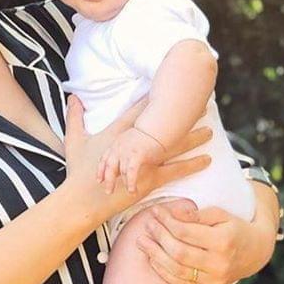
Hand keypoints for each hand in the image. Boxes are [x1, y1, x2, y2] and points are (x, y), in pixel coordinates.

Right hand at [63, 95, 211, 225]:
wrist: (83, 198)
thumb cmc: (78, 171)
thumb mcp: (74, 140)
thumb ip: (75, 116)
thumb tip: (73, 96)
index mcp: (118, 133)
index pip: (139, 112)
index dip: (154, 98)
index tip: (167, 86)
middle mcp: (135, 144)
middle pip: (163, 125)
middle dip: (182, 114)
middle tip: (200, 104)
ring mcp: (145, 162)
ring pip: (174, 146)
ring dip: (193, 138)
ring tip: (210, 129)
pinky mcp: (151, 179)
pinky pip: (176, 170)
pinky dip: (192, 165)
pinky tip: (207, 160)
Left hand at [97, 127, 165, 194]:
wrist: (156, 127)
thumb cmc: (146, 136)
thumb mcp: (129, 142)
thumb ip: (123, 152)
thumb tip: (122, 166)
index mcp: (116, 144)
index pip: (104, 159)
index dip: (101, 170)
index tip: (99, 180)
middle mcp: (118, 148)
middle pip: (109, 167)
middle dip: (108, 180)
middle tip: (108, 191)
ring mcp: (126, 151)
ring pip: (121, 171)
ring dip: (125, 183)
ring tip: (129, 192)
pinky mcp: (136, 155)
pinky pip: (130, 172)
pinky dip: (130, 182)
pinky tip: (132, 190)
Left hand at [133, 190, 275, 283]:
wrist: (254, 252)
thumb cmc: (233, 228)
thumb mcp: (221, 214)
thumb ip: (197, 214)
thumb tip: (174, 213)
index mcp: (224, 241)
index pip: (186, 232)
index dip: (167, 221)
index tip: (156, 211)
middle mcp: (220, 264)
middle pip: (179, 252)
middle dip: (159, 237)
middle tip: (148, 225)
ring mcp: (215, 280)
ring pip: (177, 270)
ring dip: (155, 255)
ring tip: (142, 242)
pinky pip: (181, 283)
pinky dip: (164, 272)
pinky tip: (153, 259)